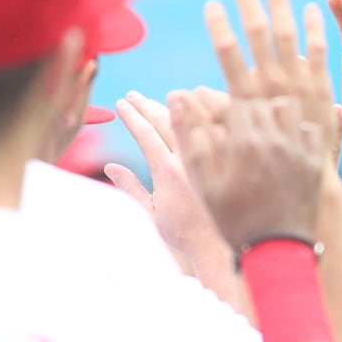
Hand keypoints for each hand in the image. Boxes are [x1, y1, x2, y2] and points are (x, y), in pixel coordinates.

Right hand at [108, 90, 230, 267]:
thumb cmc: (185, 234)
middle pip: (166, 120)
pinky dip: (203, 114)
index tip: (122, 103)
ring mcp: (213, 156)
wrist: (222, 245)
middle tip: (133, 96)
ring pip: (192, 118)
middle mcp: (191, 159)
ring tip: (159, 99)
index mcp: (167, 171)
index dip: (131, 116)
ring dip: (173, 105)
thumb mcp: (152, 214)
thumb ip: (131, 188)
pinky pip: (217, 126)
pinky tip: (195, 110)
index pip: (145, 133)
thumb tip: (110, 166)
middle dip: (146, 105)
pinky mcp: (231, 156)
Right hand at [171, 88, 324, 250]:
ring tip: (261, 130)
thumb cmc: (234, 221)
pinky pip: (309, 129)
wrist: (276, 251)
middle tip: (237, 125)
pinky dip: (297, 130)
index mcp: (244, 144)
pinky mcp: (314, 162)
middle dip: (244, 109)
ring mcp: (297, 151)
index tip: (213, 117)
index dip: (219, 106)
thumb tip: (176, 99)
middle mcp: (274, 141)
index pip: (232, 102)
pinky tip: (285, 143)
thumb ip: (191, 139)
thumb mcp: (204, 184)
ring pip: (287, 108)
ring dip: (272, 113)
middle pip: (259, 102)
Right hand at [188, 0, 339, 247]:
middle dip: (253, 8)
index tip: (212, 4)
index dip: (222, 33)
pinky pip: (322, 80)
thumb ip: (192, 134)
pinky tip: (316, 21)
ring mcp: (302, 120)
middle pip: (265, 51)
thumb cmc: (236, 217)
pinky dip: (318, 49)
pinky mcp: (320, 128)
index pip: (230, 67)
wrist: (285, 245)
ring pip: (296, 58)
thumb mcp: (203, 180)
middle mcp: (276, 116)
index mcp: (243, 125)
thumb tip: (179, 92)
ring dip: (286, 18)